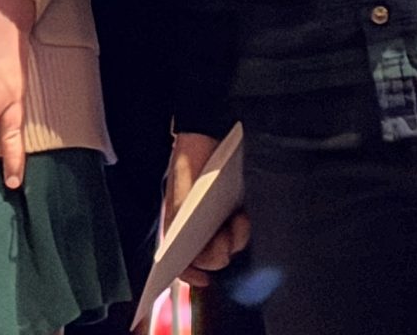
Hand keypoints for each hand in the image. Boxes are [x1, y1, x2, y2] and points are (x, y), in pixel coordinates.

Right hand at [165, 131, 250, 282]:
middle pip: (208, 257)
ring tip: (237, 221)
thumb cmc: (190, 166)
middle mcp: (194, 228)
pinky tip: (240, 216)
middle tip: (227, 238)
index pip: (181, 263)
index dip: (191, 276)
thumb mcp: (180, 202)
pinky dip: (240, 228)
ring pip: (225, 245)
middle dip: (219, 253)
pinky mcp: (229, 209)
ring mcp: (213, 219)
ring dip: (235, 238)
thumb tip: (204, 258)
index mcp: (176, 228)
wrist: (208, 134)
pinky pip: (236, 230)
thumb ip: (185, 232)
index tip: (205, 281)